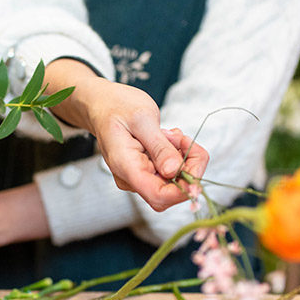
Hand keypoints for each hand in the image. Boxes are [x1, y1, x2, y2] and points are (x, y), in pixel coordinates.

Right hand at [44, 60, 208, 210]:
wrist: (102, 104)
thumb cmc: (117, 107)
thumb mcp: (142, 118)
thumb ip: (159, 147)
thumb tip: (174, 171)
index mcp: (126, 167)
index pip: (160, 196)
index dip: (185, 188)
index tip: (197, 164)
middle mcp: (132, 179)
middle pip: (171, 191)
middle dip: (188, 167)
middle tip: (182, 139)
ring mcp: (138, 177)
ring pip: (173, 180)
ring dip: (182, 157)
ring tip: (170, 134)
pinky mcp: (145, 171)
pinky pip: (169, 172)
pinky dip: (177, 155)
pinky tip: (167, 138)